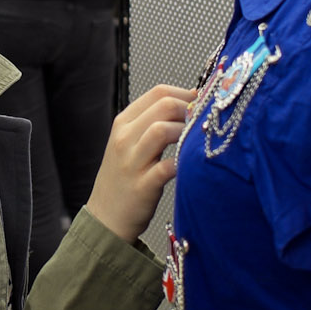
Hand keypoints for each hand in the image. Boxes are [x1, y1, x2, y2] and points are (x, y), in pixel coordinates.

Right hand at [84, 84, 194, 240]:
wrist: (106, 216)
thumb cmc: (125, 177)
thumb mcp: (130, 143)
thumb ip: (153, 123)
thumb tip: (191, 104)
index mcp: (123, 123)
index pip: (158, 93)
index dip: (186, 94)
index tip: (201, 105)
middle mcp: (125, 138)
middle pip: (164, 105)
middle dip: (191, 110)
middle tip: (203, 123)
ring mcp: (131, 161)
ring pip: (163, 130)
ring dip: (187, 132)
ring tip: (197, 142)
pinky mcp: (142, 186)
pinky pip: (167, 167)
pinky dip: (183, 162)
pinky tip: (191, 164)